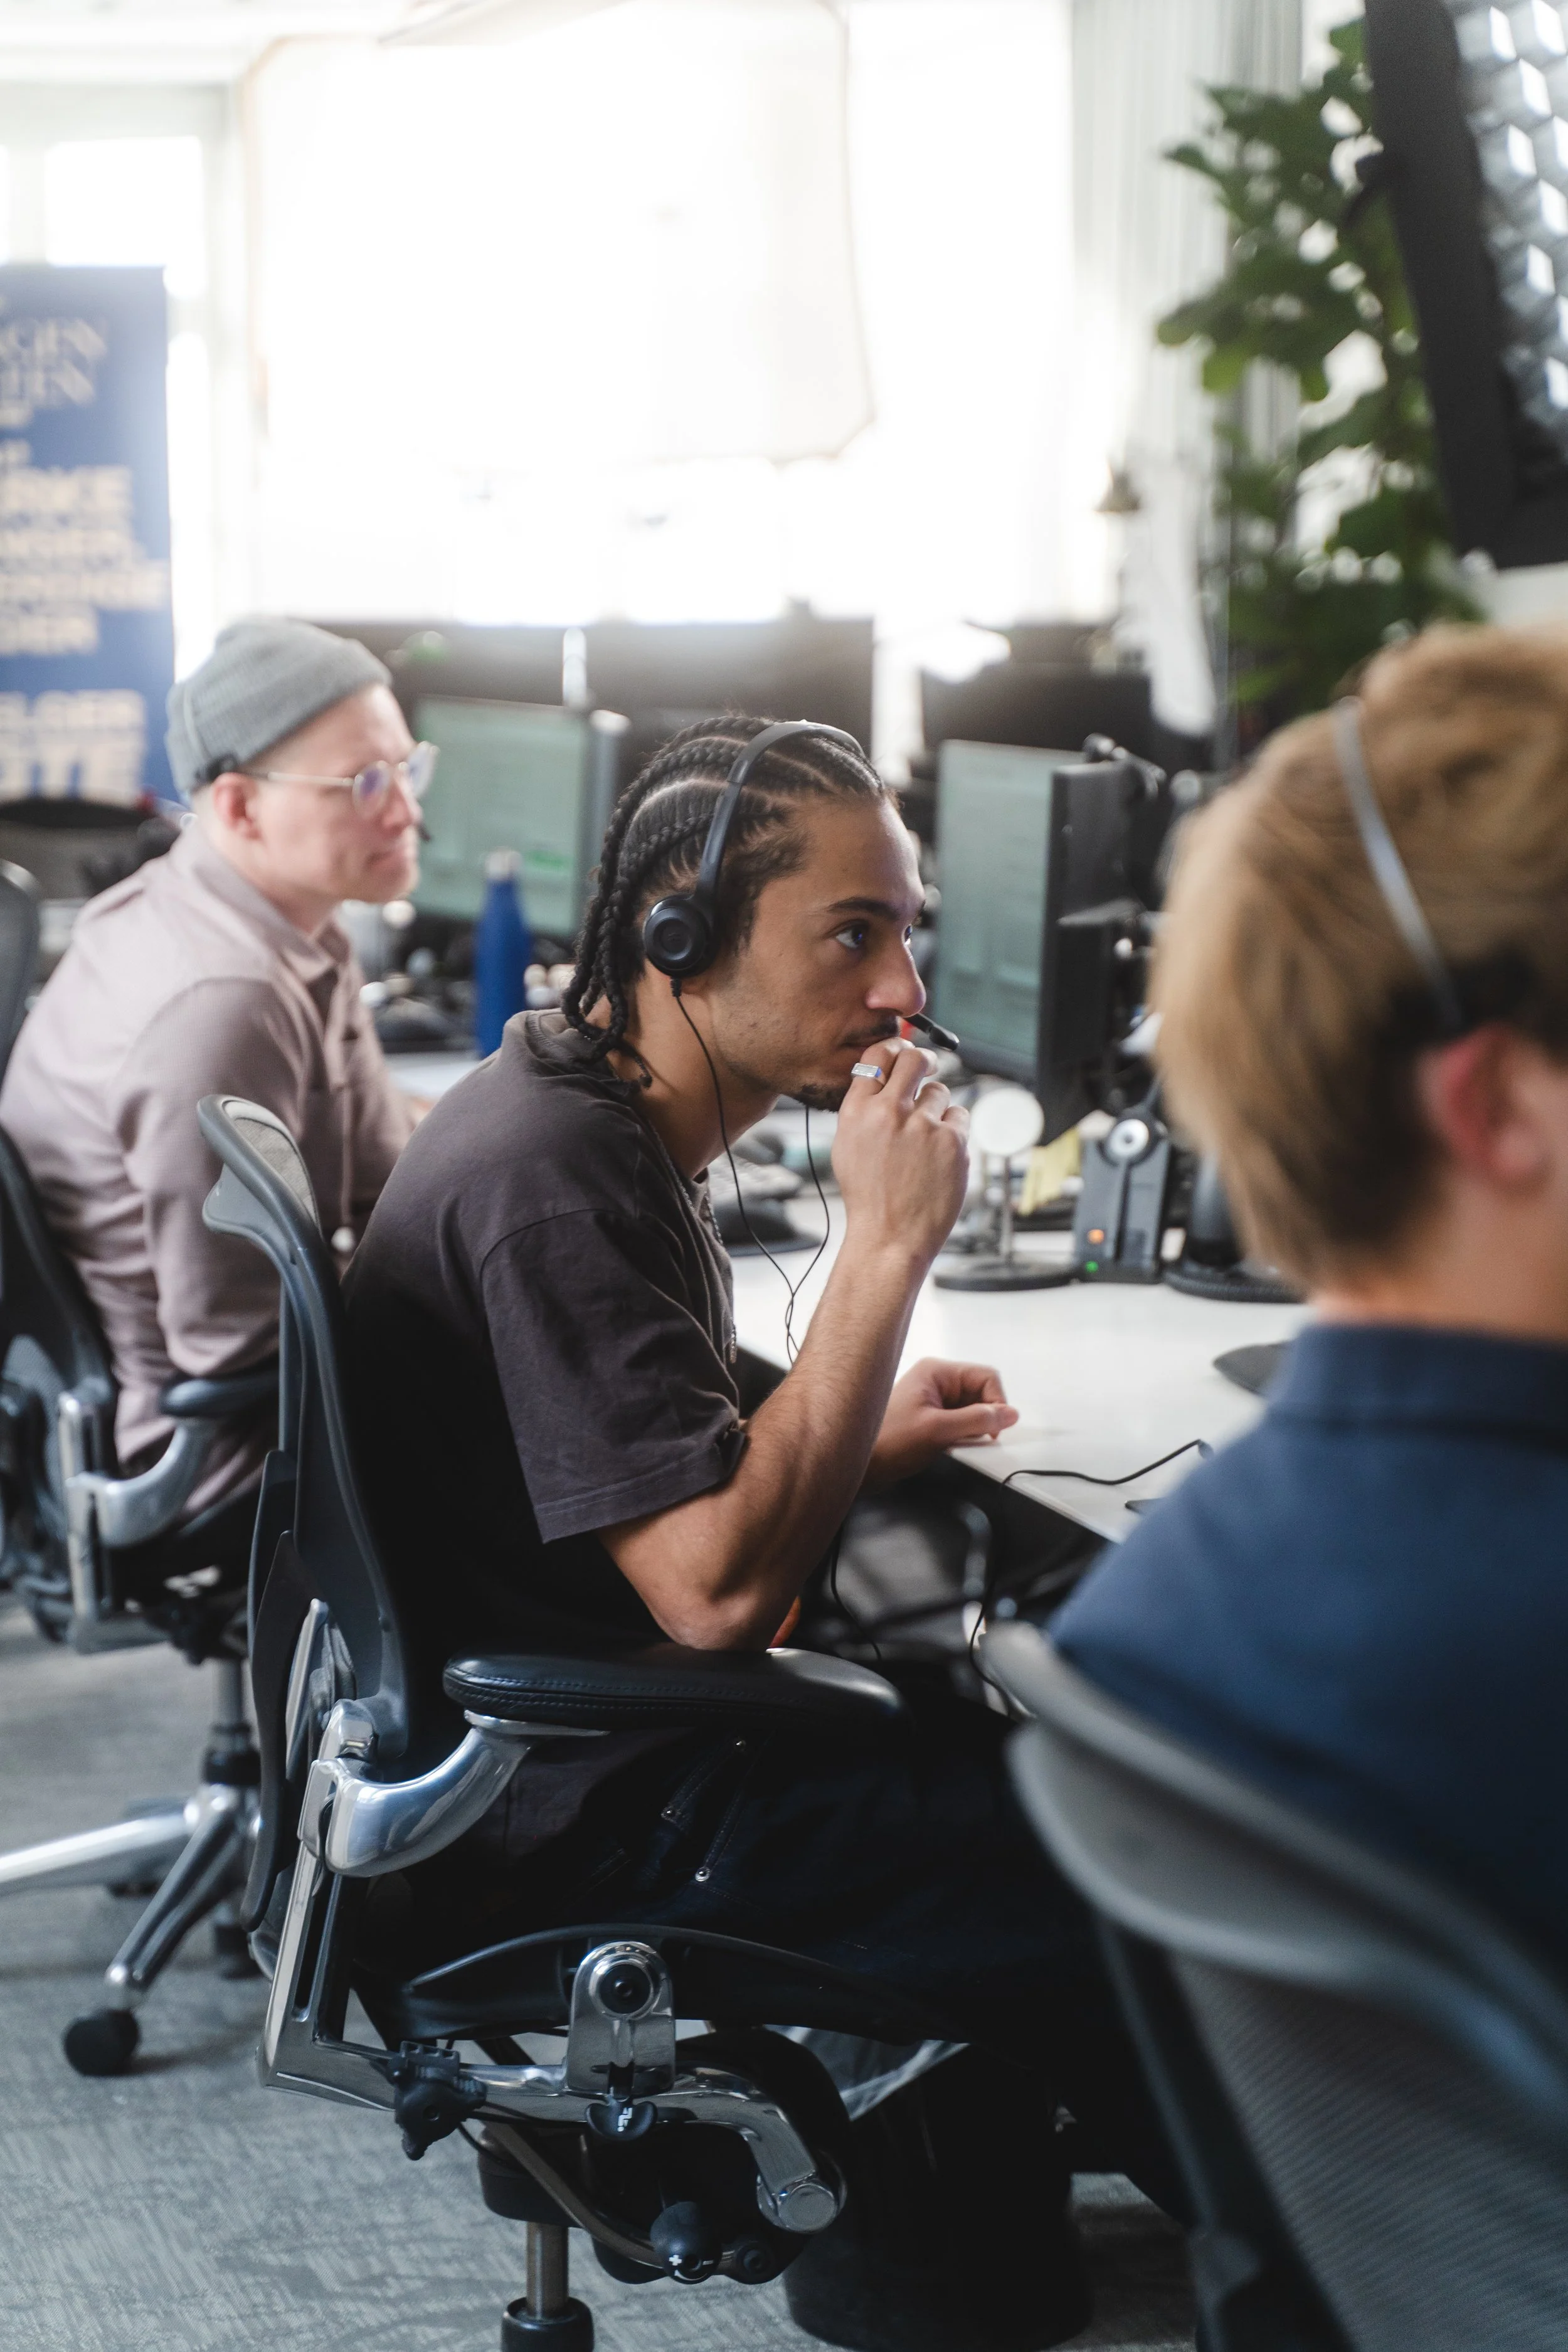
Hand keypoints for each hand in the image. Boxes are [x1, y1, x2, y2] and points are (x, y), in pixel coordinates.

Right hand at [832, 1039, 969, 1266]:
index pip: (877, 1057)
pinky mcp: (952, 1141)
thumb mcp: (848, 1148)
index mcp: (856, 1113)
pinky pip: (959, 1116)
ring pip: (939, 1091)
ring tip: (925, 1141)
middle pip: (913, 1059)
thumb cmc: (869, 1197)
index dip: (894, 1049)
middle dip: (923, 1060)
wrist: (890, 1236)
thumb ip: (863, 1110)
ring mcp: (922, 1126)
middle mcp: (888, 1113)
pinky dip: (952, 1130)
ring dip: (936, 1108)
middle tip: (928, 1066)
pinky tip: (939, 1155)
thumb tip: (884, 1078)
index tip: (903, 1051)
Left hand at [865, 1357, 1018, 1490]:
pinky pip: (961, 1422)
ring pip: (973, 1410)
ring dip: (973, 1428)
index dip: (997, 1401)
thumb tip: (1009, 1414)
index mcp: (936, 1372)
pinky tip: (953, 1446)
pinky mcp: (933, 1419)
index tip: (996, 1427)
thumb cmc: (886, 1442)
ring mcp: (934, 1400)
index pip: (986, 1376)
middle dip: (984, 1416)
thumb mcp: (937, 1430)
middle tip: (977, 1437)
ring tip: (957, 1443)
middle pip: (981, 1393)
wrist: (861, 1466)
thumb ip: (977, 1420)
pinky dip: (964, 1435)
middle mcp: (937, 1382)